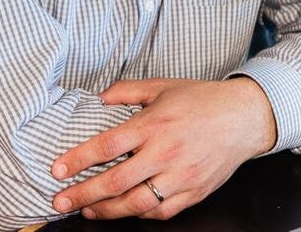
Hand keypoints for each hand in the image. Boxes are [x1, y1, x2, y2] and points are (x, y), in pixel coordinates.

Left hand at [50, 77, 275, 220]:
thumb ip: (126, 91)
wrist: (244, 117)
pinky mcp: (195, 192)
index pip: (107, 146)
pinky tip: (124, 211)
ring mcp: (181, 176)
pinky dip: (140, 214)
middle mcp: (165, 153)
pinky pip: (162, 212)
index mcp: (154, 124)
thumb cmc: (201, 100)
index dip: (78, 160)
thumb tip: (98, 98)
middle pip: (116, 181)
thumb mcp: (161, 86)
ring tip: (87, 211)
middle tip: (60, 200)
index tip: (57, 170)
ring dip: (107, 210)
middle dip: (84, 194)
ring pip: (137, 203)